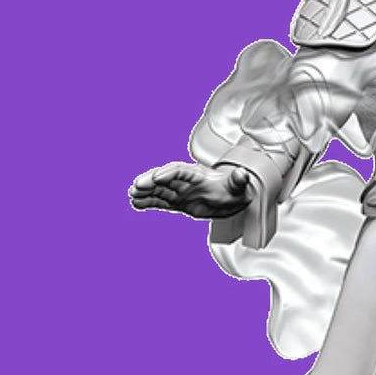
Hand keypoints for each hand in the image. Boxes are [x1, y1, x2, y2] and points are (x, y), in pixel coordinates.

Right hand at [129, 162, 252, 218]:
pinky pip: (160, 202)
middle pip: (165, 178)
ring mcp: (180, 191)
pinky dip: (148, 202)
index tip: (158, 178)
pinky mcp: (177, 202)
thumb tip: (243, 174)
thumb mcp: (238, 187)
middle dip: (151, 181)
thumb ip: (238, 181)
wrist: (232, 198)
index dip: (169, 174)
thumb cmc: (234, 190)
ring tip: (132, 195)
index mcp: (198, 175)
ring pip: (159, 190)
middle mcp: (186, 182)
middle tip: (137, 185)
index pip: (181, 171)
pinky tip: (136, 204)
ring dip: (146, 192)